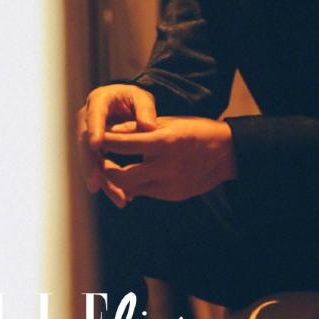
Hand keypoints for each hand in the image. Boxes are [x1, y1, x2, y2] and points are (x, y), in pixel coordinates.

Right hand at [77, 84, 156, 207]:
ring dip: (102, 180)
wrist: (125, 104)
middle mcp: (87, 119)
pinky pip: (97, 168)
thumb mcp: (141, 98)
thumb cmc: (133, 99)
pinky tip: (121, 197)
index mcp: (98, 100)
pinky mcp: (92, 151)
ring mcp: (87, 136)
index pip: (94, 116)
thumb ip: (145, 109)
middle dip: (90, 164)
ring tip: (118, 197)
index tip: (96, 146)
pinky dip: (108, 183)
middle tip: (96, 182)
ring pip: (89, 160)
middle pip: (84, 143)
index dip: (94, 131)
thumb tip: (149, 127)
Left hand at [101, 116, 236, 200]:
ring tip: (112, 168)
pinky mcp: (173, 195)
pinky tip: (134, 174)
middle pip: (121, 177)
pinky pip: (146, 192)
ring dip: (119, 179)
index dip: (104, 142)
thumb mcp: (167, 123)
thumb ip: (137, 129)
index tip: (93, 138)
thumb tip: (109, 132)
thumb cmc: (193, 130)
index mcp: (164, 142)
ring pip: (131, 188)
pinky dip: (137, 184)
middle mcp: (166, 166)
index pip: (123, 144)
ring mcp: (170, 184)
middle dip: (106, 170)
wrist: (226, 152)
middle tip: (99, 161)